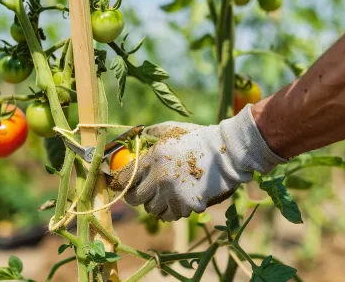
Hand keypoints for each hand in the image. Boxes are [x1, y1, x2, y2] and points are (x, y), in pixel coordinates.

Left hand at [107, 105, 286, 220]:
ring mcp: (173, 195)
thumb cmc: (196, 138)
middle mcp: (159, 180)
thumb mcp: (169, 129)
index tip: (119, 184)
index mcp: (151, 160)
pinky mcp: (187, 206)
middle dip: (135, 196)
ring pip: (152, 209)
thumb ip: (149, 134)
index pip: (123, 179)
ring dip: (154, 203)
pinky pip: (171, 215)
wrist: (225, 152)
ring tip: (162, 194)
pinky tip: (176, 200)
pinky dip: (171, 210)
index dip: (118, 183)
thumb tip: (135, 137)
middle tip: (141, 191)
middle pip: (134, 199)